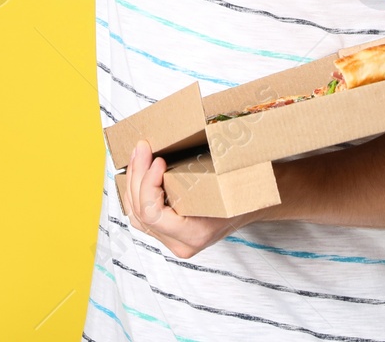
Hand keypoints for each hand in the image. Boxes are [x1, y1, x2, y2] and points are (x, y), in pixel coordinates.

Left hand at [123, 140, 253, 258]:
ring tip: (138, 155)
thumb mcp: (227, 182)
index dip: (148, 184)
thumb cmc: (242, 191)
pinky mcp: (168, 234)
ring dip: (133, 182)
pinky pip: (142, 216)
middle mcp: (180, 244)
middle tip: (142, 148)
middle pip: (140, 212)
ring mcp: (173, 241)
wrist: (251, 205)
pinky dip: (137, 192)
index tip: (158, 160)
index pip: (152, 214)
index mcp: (194, 235)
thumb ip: (201, 171)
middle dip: (137, 175)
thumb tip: (180, 141)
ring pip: (137, 215)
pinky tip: (140, 171)